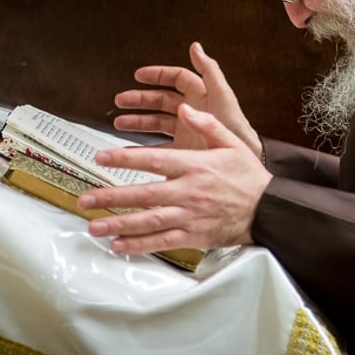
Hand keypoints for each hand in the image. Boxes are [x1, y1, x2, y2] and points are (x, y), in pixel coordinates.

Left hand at [78, 104, 271, 252]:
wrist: (268, 210)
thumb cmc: (249, 177)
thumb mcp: (232, 143)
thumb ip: (206, 125)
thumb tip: (185, 109)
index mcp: (195, 166)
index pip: (154, 160)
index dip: (125, 158)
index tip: (101, 157)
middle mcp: (188, 191)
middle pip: (144, 194)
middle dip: (111, 196)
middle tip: (86, 199)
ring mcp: (189, 216)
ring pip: (149, 221)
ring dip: (119, 223)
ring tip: (94, 226)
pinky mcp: (193, 236)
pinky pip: (162, 241)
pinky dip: (139, 245)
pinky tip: (119, 245)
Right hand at [113, 42, 261, 158]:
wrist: (239, 159)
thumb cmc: (234, 126)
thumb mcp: (221, 94)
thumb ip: (208, 69)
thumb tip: (196, 47)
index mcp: (200, 94)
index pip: (176, 78)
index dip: (157, 75)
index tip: (139, 75)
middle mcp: (191, 110)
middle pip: (160, 99)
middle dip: (140, 99)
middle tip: (121, 100)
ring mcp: (186, 129)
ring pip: (156, 121)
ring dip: (137, 120)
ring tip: (119, 121)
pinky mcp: (183, 149)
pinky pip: (159, 145)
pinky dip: (144, 147)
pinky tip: (131, 148)